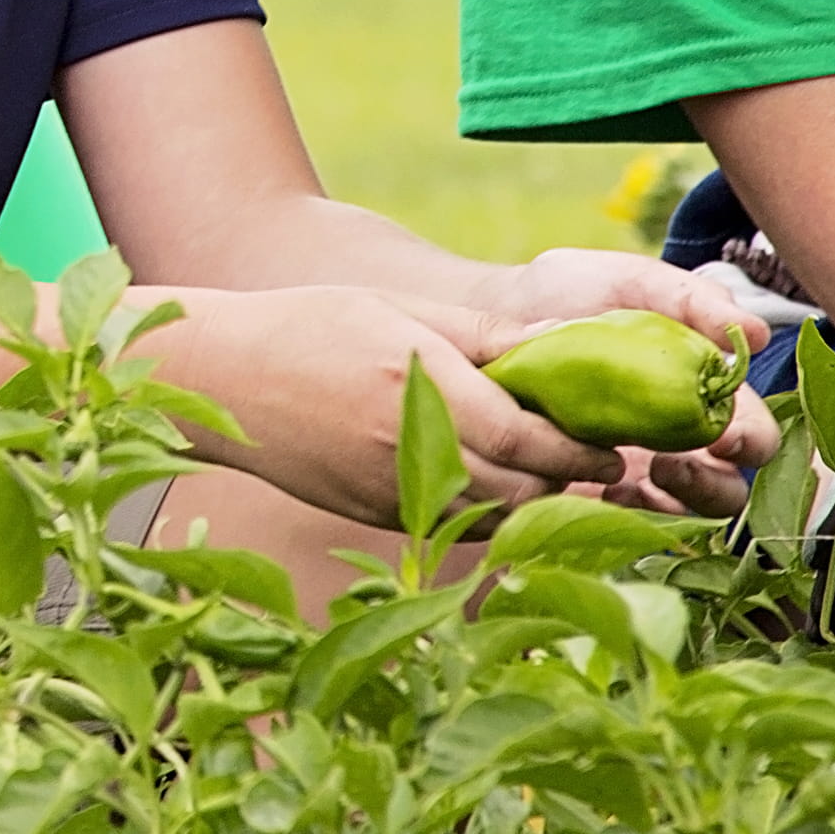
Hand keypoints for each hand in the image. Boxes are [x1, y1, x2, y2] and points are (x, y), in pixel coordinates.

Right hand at [151, 288, 634, 525]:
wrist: (222, 378)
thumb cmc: (313, 326)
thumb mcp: (402, 309)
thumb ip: (487, 336)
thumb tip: (567, 345)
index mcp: (422, 385)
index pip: (528, 441)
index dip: (580, 451)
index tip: (612, 445)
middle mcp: (410, 447)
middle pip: (521, 489)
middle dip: (566, 480)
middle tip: (594, 458)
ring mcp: (389, 489)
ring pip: (492, 516)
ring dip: (531, 501)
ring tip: (551, 473)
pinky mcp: (374, 513)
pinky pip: (452, 524)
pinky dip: (486, 511)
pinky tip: (492, 483)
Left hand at [434, 265, 783, 518]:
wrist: (494, 315)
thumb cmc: (571, 294)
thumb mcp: (631, 283)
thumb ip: (691, 299)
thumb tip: (758, 334)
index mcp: (701, 394)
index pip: (754, 433)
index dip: (752, 440)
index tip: (724, 432)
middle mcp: (679, 440)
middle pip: (728, 489)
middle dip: (713, 484)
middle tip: (673, 460)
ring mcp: (638, 471)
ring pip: (683, 515)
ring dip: (670, 503)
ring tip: (635, 473)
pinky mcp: (592, 488)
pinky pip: (622, 520)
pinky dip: (621, 510)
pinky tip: (599, 485)